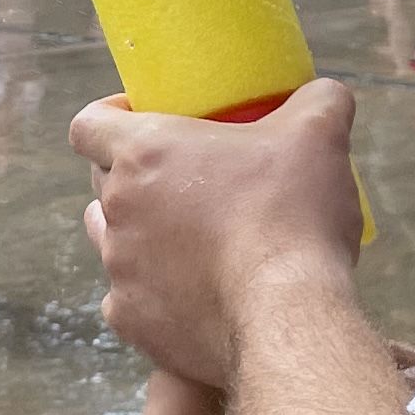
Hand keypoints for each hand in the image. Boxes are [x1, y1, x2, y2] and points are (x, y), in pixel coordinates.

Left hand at [67, 80, 362, 387]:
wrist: (286, 317)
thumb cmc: (294, 216)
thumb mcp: (320, 138)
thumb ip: (320, 101)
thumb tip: (326, 94)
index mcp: (144, 153)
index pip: (88, 124)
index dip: (109, 117)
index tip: (145, 120)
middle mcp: (117, 209)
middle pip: (102, 181)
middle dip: (135, 176)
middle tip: (188, 179)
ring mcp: (118, 268)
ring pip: (112, 240)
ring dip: (141, 233)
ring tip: (191, 236)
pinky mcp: (131, 319)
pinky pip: (131, 298)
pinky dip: (158, 292)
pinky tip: (197, 293)